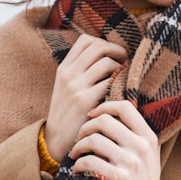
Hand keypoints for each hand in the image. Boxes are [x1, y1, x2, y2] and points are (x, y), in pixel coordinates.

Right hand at [43, 34, 127, 161]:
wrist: (55, 139)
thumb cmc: (68, 112)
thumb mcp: (67, 87)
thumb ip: (82, 71)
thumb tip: (109, 56)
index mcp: (64, 67)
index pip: (86, 40)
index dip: (105, 42)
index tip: (114, 54)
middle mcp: (69, 73)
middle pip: (98, 46)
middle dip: (118, 51)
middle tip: (125, 62)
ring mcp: (76, 86)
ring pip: (106, 62)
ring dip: (121, 68)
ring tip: (124, 78)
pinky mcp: (85, 101)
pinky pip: (109, 82)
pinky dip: (120, 83)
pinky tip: (122, 92)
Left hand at [69, 100, 163, 179]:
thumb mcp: (148, 154)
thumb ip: (136, 134)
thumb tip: (111, 112)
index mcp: (148, 137)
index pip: (125, 107)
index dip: (104, 106)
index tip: (93, 115)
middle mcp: (141, 147)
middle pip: (105, 121)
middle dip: (86, 127)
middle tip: (80, 138)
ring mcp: (130, 162)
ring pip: (94, 139)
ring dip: (78, 147)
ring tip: (76, 154)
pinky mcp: (117, 178)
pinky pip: (89, 161)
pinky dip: (78, 164)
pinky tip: (78, 170)